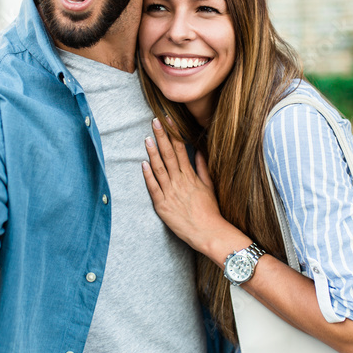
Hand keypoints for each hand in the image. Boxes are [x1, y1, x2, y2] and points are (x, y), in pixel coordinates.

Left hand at [141, 118, 231, 253]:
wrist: (208, 232)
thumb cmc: (210, 211)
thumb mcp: (209, 186)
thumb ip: (203, 168)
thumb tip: (199, 152)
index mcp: (191, 176)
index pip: (181, 149)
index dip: (174, 134)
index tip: (168, 121)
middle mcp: (180, 181)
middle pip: (169, 154)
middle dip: (162, 136)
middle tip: (155, 121)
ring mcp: (170, 193)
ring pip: (159, 168)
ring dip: (153, 152)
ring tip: (147, 138)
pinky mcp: (162, 206)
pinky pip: (153, 188)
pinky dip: (148, 176)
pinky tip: (143, 164)